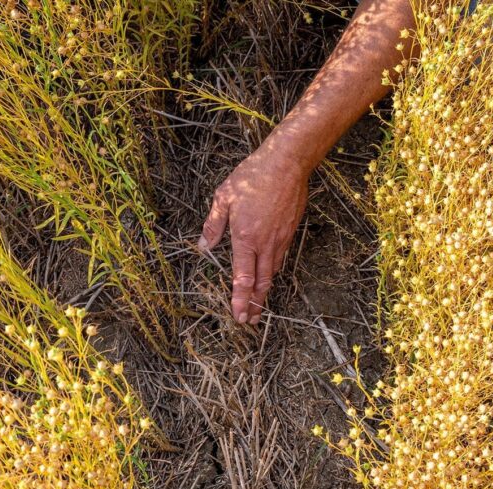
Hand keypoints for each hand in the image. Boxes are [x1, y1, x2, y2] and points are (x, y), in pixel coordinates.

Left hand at [199, 147, 308, 324]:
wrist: (287, 163)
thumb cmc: (253, 177)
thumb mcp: (224, 197)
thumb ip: (213, 225)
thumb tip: (203, 245)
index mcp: (245, 237)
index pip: (243, 277)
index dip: (240, 299)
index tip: (238, 315)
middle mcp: (265, 244)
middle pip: (261, 283)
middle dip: (254, 304)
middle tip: (248, 321)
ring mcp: (280, 239)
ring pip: (272, 273)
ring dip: (264, 292)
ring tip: (258, 306)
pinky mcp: (290, 232)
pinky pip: (280, 259)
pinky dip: (273, 273)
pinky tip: (268, 276)